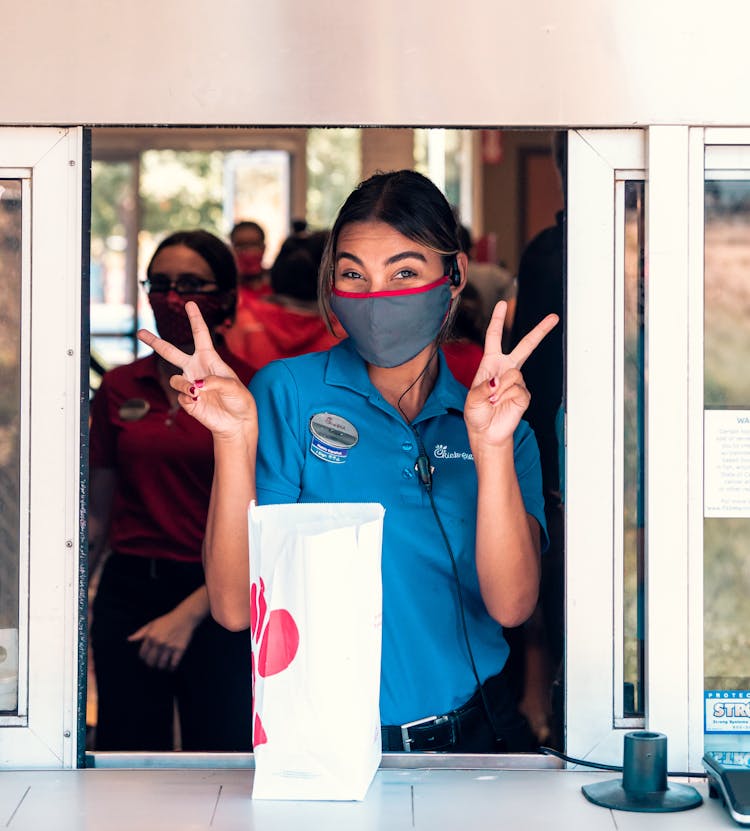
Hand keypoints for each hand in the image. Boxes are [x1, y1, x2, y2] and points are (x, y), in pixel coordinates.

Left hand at [127, 606, 201, 671]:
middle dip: (151, 664)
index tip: (146, 658)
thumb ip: (140, 633)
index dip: (143, 658)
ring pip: (161, 664)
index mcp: (151, 637)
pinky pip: (174, 663)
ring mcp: (170, 647)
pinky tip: (171, 667)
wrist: (184, 617)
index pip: (143, 654)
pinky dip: (171, 667)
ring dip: (161, 666)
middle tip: (153, 663)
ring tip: (162, 666)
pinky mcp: (180, 649)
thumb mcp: (152, 624)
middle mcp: (159, 643)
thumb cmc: (167, 620)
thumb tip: (129, 640)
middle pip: (151, 661)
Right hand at [138, 301, 256, 439]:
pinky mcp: (186, 400)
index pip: (200, 335)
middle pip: (170, 352)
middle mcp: (195, 368)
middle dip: (154, 342)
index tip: (190, 303)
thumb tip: (196, 385)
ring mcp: (189, 384)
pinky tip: (200, 403)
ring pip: (175, 380)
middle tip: (140, 332)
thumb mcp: (234, 387)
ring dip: (185, 386)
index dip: (195, 319)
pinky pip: (181, 397)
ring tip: (198, 392)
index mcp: (209, 358)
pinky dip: (190, 400)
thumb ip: (215, 382)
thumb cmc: (239, 400)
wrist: (236, 422)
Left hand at [464, 301, 557, 446]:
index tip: (502, 305)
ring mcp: (517, 382)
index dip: (498, 320)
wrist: (487, 433)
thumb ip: (483, 387)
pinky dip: (506, 398)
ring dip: (500, 389)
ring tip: (493, 401)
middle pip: (525, 346)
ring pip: (513, 375)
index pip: (494, 337)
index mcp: (490, 364)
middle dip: (540, 331)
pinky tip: (502, 404)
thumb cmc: (476, 414)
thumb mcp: (471, 399)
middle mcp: (506, 369)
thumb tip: (500, 381)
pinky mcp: (524, 394)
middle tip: (553, 318)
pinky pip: (518, 390)